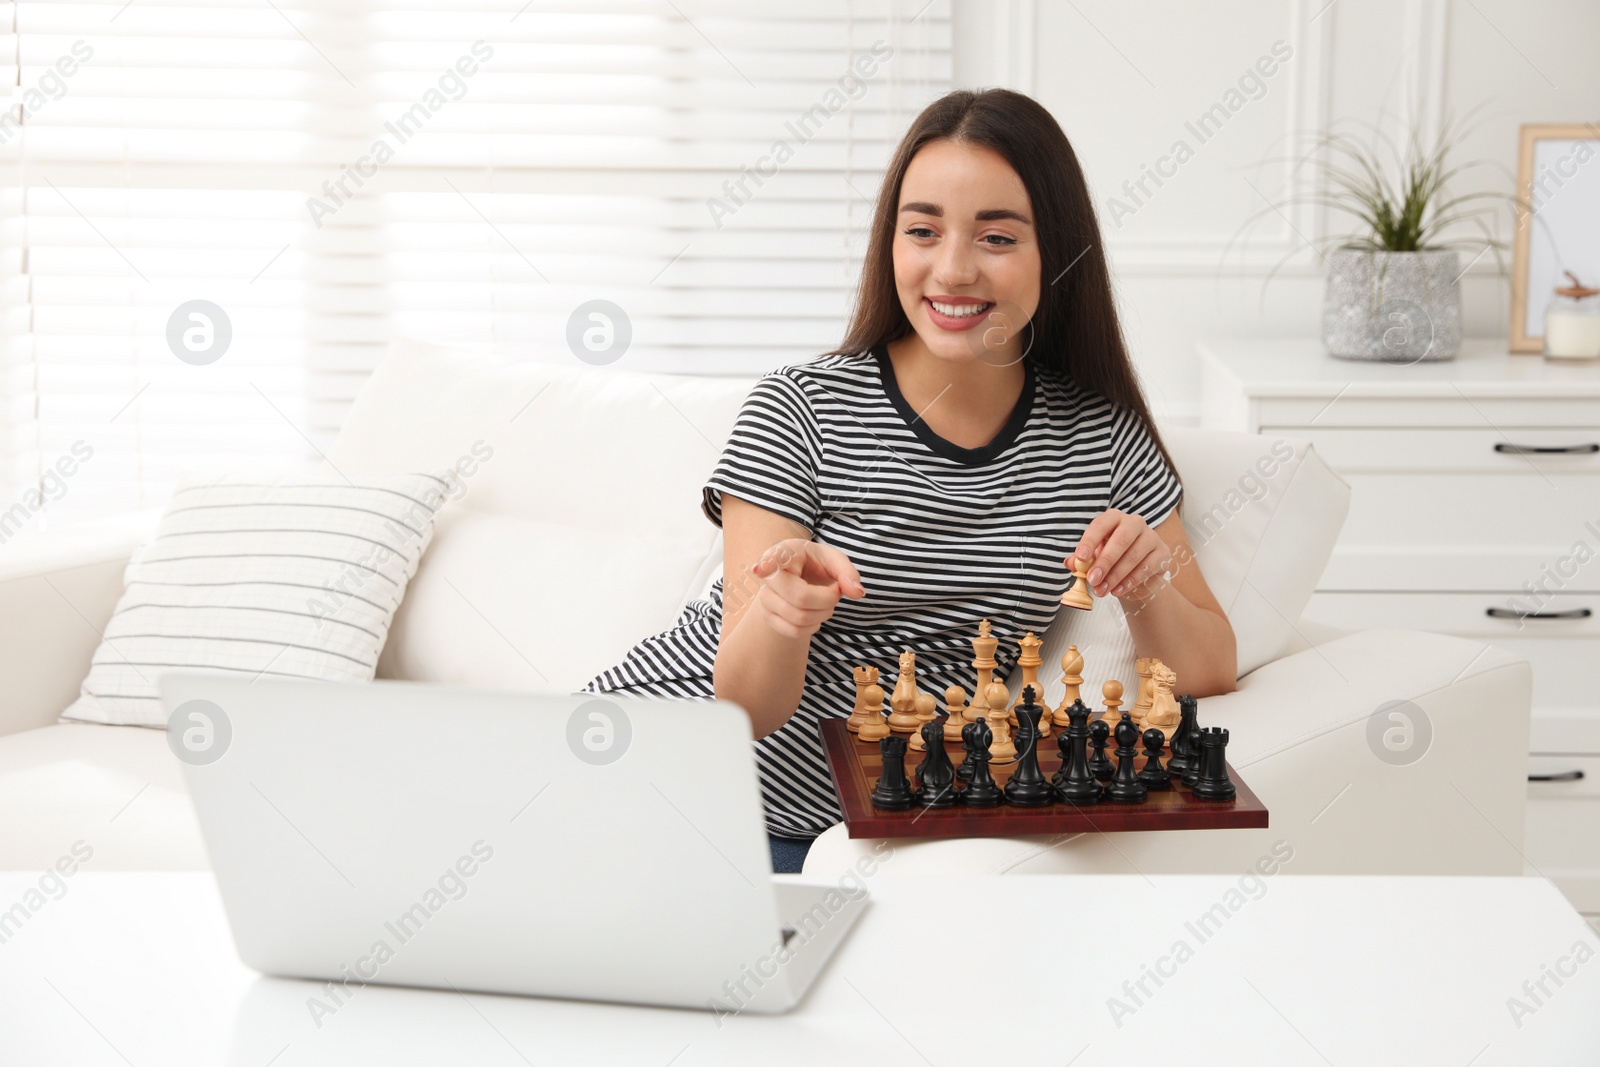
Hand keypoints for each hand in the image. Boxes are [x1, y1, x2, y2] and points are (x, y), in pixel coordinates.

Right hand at [749, 539, 865, 638]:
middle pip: (800, 598)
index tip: (758, 568)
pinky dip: (813, 626)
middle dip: (827, 600)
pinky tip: (815, 613)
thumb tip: (857, 593)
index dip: (765, 566)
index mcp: (783, 553)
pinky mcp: (768, 617)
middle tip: (834, 591)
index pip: (771, 561)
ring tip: (825, 600)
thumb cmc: (816, 564)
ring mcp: (765, 598)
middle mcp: (768, 576)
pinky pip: (794, 632)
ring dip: (823, 614)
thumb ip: (848, 572)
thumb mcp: (834, 560)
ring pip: (799, 618)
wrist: (799, 576)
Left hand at [1067, 509, 1169, 605]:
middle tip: (1092, 580)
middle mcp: (1134, 523)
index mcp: (1113, 519)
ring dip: (1115, 576)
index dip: (1090, 540)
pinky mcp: (1163, 552)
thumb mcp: (1095, 558)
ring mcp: (1151, 536)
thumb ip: (1082, 560)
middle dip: (1104, 562)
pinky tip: (1118, 590)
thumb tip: (1070, 563)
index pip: (1100, 525)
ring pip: (1133, 556)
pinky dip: (1130, 581)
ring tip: (1101, 590)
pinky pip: (1147, 567)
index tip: (1080, 557)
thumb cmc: (1112, 560)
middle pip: (1120, 540)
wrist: (1137, 574)